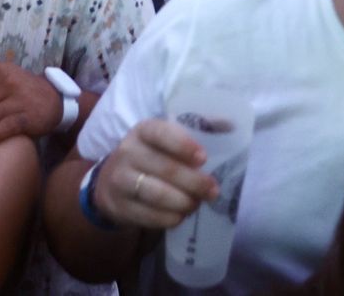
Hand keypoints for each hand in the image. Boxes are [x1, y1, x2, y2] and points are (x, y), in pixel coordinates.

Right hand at [93, 119, 218, 230]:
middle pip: (164, 168)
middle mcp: (127, 152)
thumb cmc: (151, 158)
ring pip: (156, 194)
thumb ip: (195, 132)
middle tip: (213, 191)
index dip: (183, 145)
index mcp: (142, 131)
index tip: (203, 159)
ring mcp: (119, 180)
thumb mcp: (164, 140)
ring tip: (196, 204)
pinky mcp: (118, 205)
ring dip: (183, 202)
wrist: (112, 182)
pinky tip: (180, 216)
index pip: (161, 133)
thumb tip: (231, 125)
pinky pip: (148, 216)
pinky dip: (169, 218)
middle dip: (194, 182)